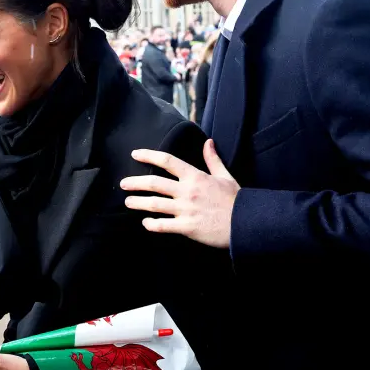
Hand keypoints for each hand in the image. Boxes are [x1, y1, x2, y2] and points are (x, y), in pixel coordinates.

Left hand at [120, 139, 239, 247]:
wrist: (246, 223)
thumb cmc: (236, 200)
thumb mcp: (225, 176)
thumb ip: (212, 159)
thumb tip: (208, 142)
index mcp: (195, 176)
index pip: (167, 161)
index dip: (149, 155)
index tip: (135, 154)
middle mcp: (187, 191)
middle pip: (154, 183)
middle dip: (135, 183)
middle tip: (123, 184)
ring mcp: (186, 210)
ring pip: (154, 204)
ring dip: (138, 202)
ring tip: (128, 202)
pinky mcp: (187, 227)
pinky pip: (163, 226)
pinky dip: (152, 224)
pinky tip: (146, 223)